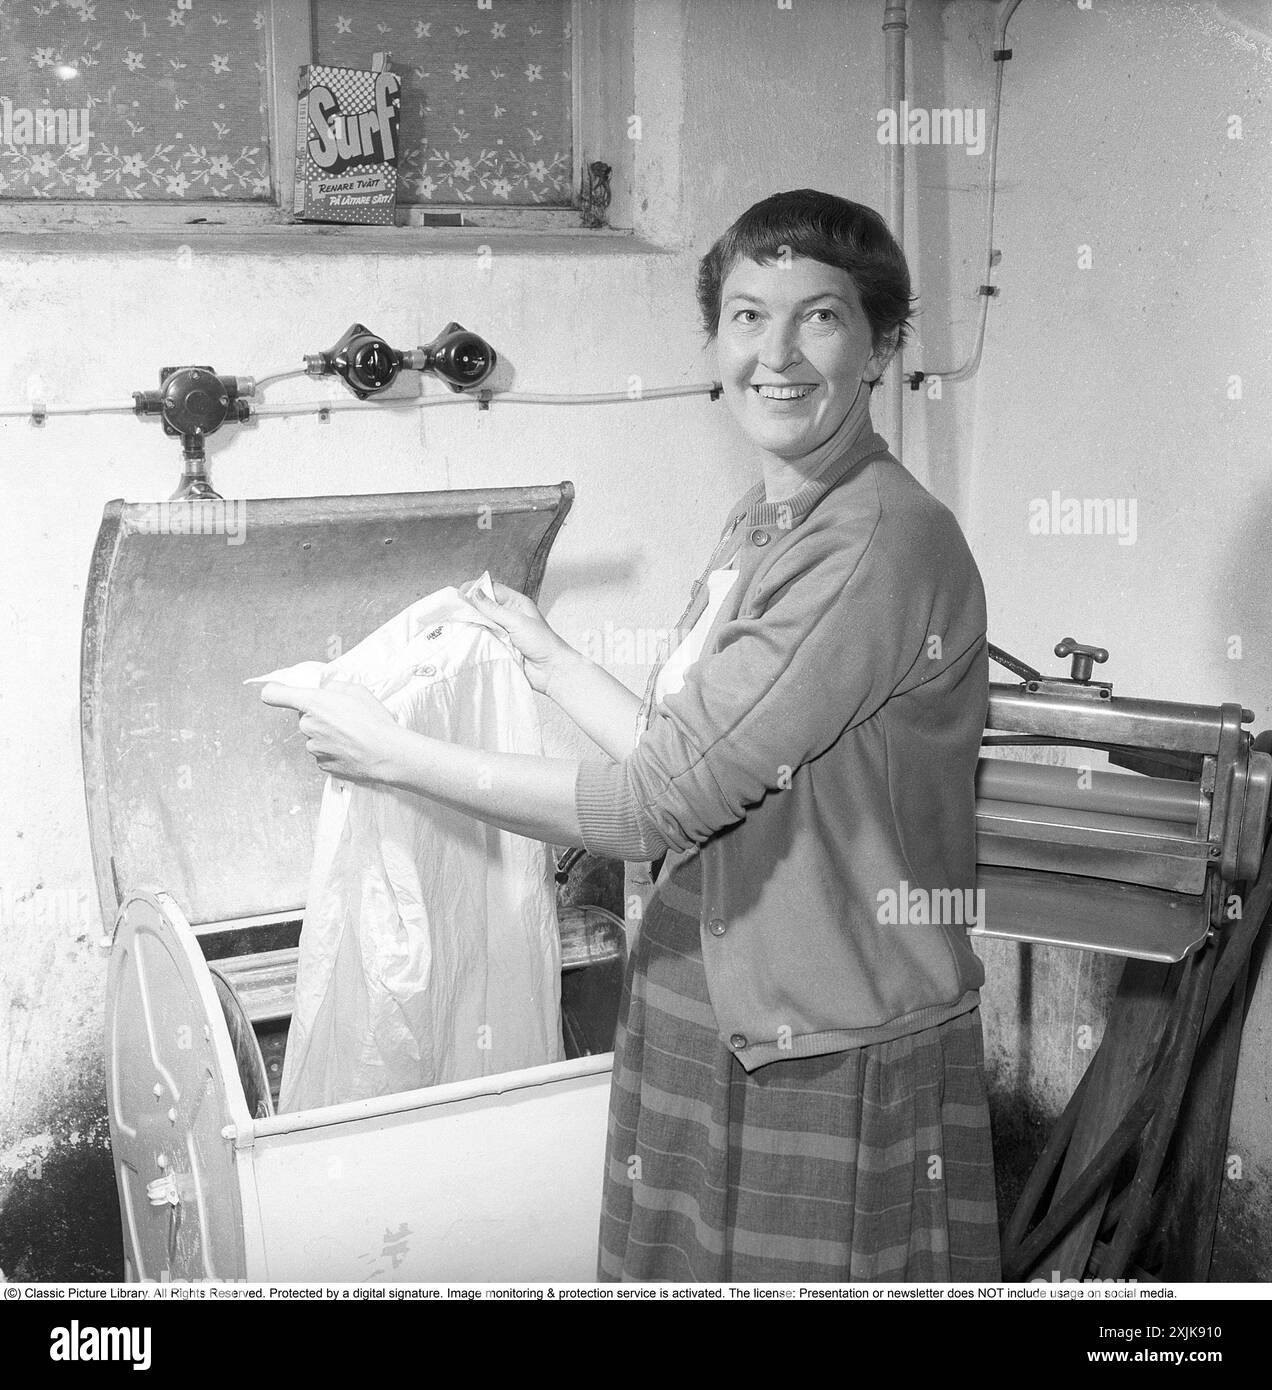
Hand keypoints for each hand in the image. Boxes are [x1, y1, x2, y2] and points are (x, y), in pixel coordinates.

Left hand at [259, 679, 408, 784]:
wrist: (387, 754)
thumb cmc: (374, 721)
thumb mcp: (356, 690)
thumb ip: (334, 688)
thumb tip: (327, 693)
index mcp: (313, 703)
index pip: (274, 694)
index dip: (276, 692)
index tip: (279, 692)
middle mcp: (307, 725)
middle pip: (305, 718)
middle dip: (320, 717)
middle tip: (345, 718)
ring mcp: (313, 748)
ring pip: (315, 738)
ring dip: (329, 736)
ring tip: (354, 736)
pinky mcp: (323, 765)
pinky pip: (324, 755)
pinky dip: (335, 752)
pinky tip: (353, 749)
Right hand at [467, 579, 575, 695]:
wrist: (550, 671)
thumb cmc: (541, 642)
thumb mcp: (517, 621)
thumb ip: (494, 609)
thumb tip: (474, 592)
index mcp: (516, 603)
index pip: (492, 590)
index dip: (476, 589)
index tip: (459, 593)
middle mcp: (509, 615)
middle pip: (484, 606)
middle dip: (471, 607)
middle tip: (455, 610)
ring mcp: (503, 632)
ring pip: (481, 623)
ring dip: (472, 624)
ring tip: (457, 623)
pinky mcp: (499, 647)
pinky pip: (483, 639)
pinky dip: (475, 638)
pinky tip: (466, 637)